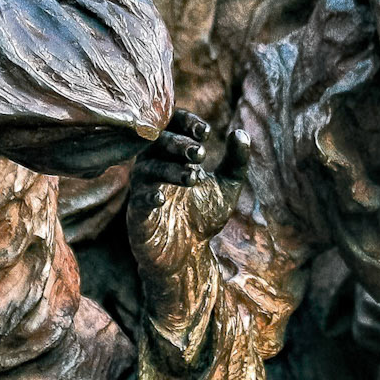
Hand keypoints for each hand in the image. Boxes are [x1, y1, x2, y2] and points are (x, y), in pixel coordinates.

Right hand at [129, 109, 249, 247]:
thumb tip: (241, 133)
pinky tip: (163, 198)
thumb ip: (236, 161)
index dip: (186, 123)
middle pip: (157, 143)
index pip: (173, 127)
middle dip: (178, 144)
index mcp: (173, 155)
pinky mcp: (138, 214)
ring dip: (170, 169)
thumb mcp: (226, 187)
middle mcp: (154, 167)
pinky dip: (149, 196)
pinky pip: (138, 199)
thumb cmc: (203, 217)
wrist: (188, 256)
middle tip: (201, 154)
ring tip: (193, 177)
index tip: (205, 132)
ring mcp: (144, 189)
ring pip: (147, 169)